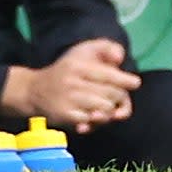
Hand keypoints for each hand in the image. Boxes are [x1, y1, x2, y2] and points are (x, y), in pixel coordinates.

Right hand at [2, 40, 140, 133]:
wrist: (35, 90)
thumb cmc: (66, 69)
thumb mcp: (82, 51)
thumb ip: (104, 47)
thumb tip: (119, 57)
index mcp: (78, 64)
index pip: (108, 74)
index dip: (125, 80)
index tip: (135, 82)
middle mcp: (73, 81)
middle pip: (112, 95)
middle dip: (118, 98)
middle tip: (114, 98)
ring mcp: (69, 99)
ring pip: (105, 110)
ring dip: (107, 111)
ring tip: (101, 107)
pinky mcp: (66, 115)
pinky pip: (92, 123)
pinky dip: (94, 122)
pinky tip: (88, 117)